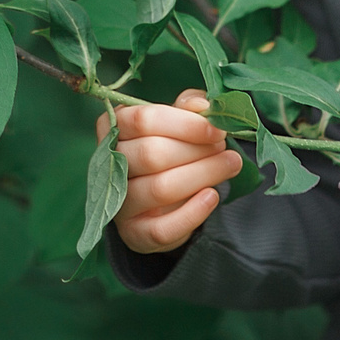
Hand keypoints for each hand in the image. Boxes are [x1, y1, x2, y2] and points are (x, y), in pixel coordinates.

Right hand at [98, 89, 243, 253]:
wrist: (164, 201)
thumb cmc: (171, 149)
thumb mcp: (178, 121)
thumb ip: (190, 108)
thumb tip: (203, 106)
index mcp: (113, 128)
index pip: (142, 120)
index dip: (184, 124)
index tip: (216, 130)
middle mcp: (109, 166)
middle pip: (151, 153)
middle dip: (196, 150)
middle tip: (224, 148)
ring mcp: (119, 203)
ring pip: (159, 189)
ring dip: (202, 175)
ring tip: (230, 165)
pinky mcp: (134, 234)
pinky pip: (162, 228)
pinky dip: (192, 213)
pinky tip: (212, 197)